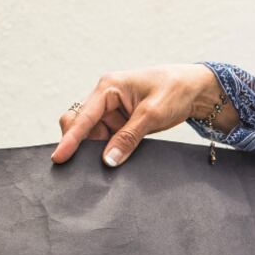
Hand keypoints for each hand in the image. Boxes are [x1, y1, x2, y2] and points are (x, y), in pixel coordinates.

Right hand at [52, 64, 235, 166]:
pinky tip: (115, 160)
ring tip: (106, 166)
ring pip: (93, 135)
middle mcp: (105, 98)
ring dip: (96, 150)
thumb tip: (108, 160)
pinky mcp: (121, 122)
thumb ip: (129, 138)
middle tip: (87, 167)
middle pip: (80, 125)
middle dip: (81, 145)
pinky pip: (107, 139)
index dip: (70, 140)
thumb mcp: (153, 115)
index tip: (58, 158)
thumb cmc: (175, 90)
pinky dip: (109, 150)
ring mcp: (112, 111)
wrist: (196, 89)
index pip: (82, 117)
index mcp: (108, 87)